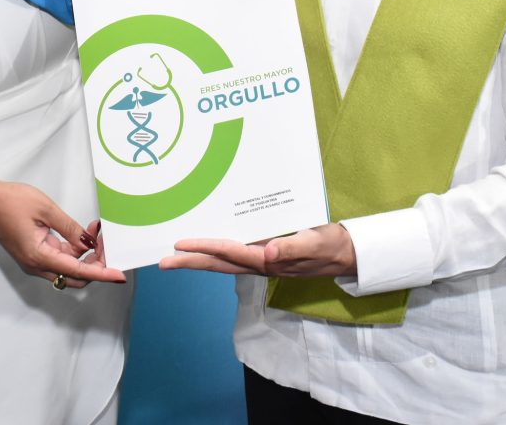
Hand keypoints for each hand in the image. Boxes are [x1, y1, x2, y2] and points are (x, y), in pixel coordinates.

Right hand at [0, 168, 125, 287]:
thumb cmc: (10, 203)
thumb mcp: (46, 210)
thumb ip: (70, 228)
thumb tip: (88, 242)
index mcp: (40, 257)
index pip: (79, 271)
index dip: (102, 273)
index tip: (119, 275)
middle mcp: (37, 265)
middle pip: (76, 276)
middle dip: (96, 263)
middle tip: (107, 241)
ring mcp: (35, 261)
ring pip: (69, 268)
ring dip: (85, 255)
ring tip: (96, 231)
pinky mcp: (34, 254)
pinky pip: (60, 258)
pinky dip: (74, 250)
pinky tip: (83, 234)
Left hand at [158, 223, 355, 277]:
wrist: (343, 252)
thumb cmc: (328, 246)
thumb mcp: (314, 242)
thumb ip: (292, 247)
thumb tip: (267, 253)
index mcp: (267, 260)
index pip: (229, 252)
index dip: (204, 248)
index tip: (180, 244)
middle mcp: (259, 262)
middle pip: (218, 263)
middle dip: (189, 262)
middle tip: (162, 262)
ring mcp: (260, 260)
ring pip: (223, 261)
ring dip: (198, 259)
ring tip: (175, 255)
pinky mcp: (265, 254)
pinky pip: (234, 253)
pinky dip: (215, 250)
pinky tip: (206, 245)